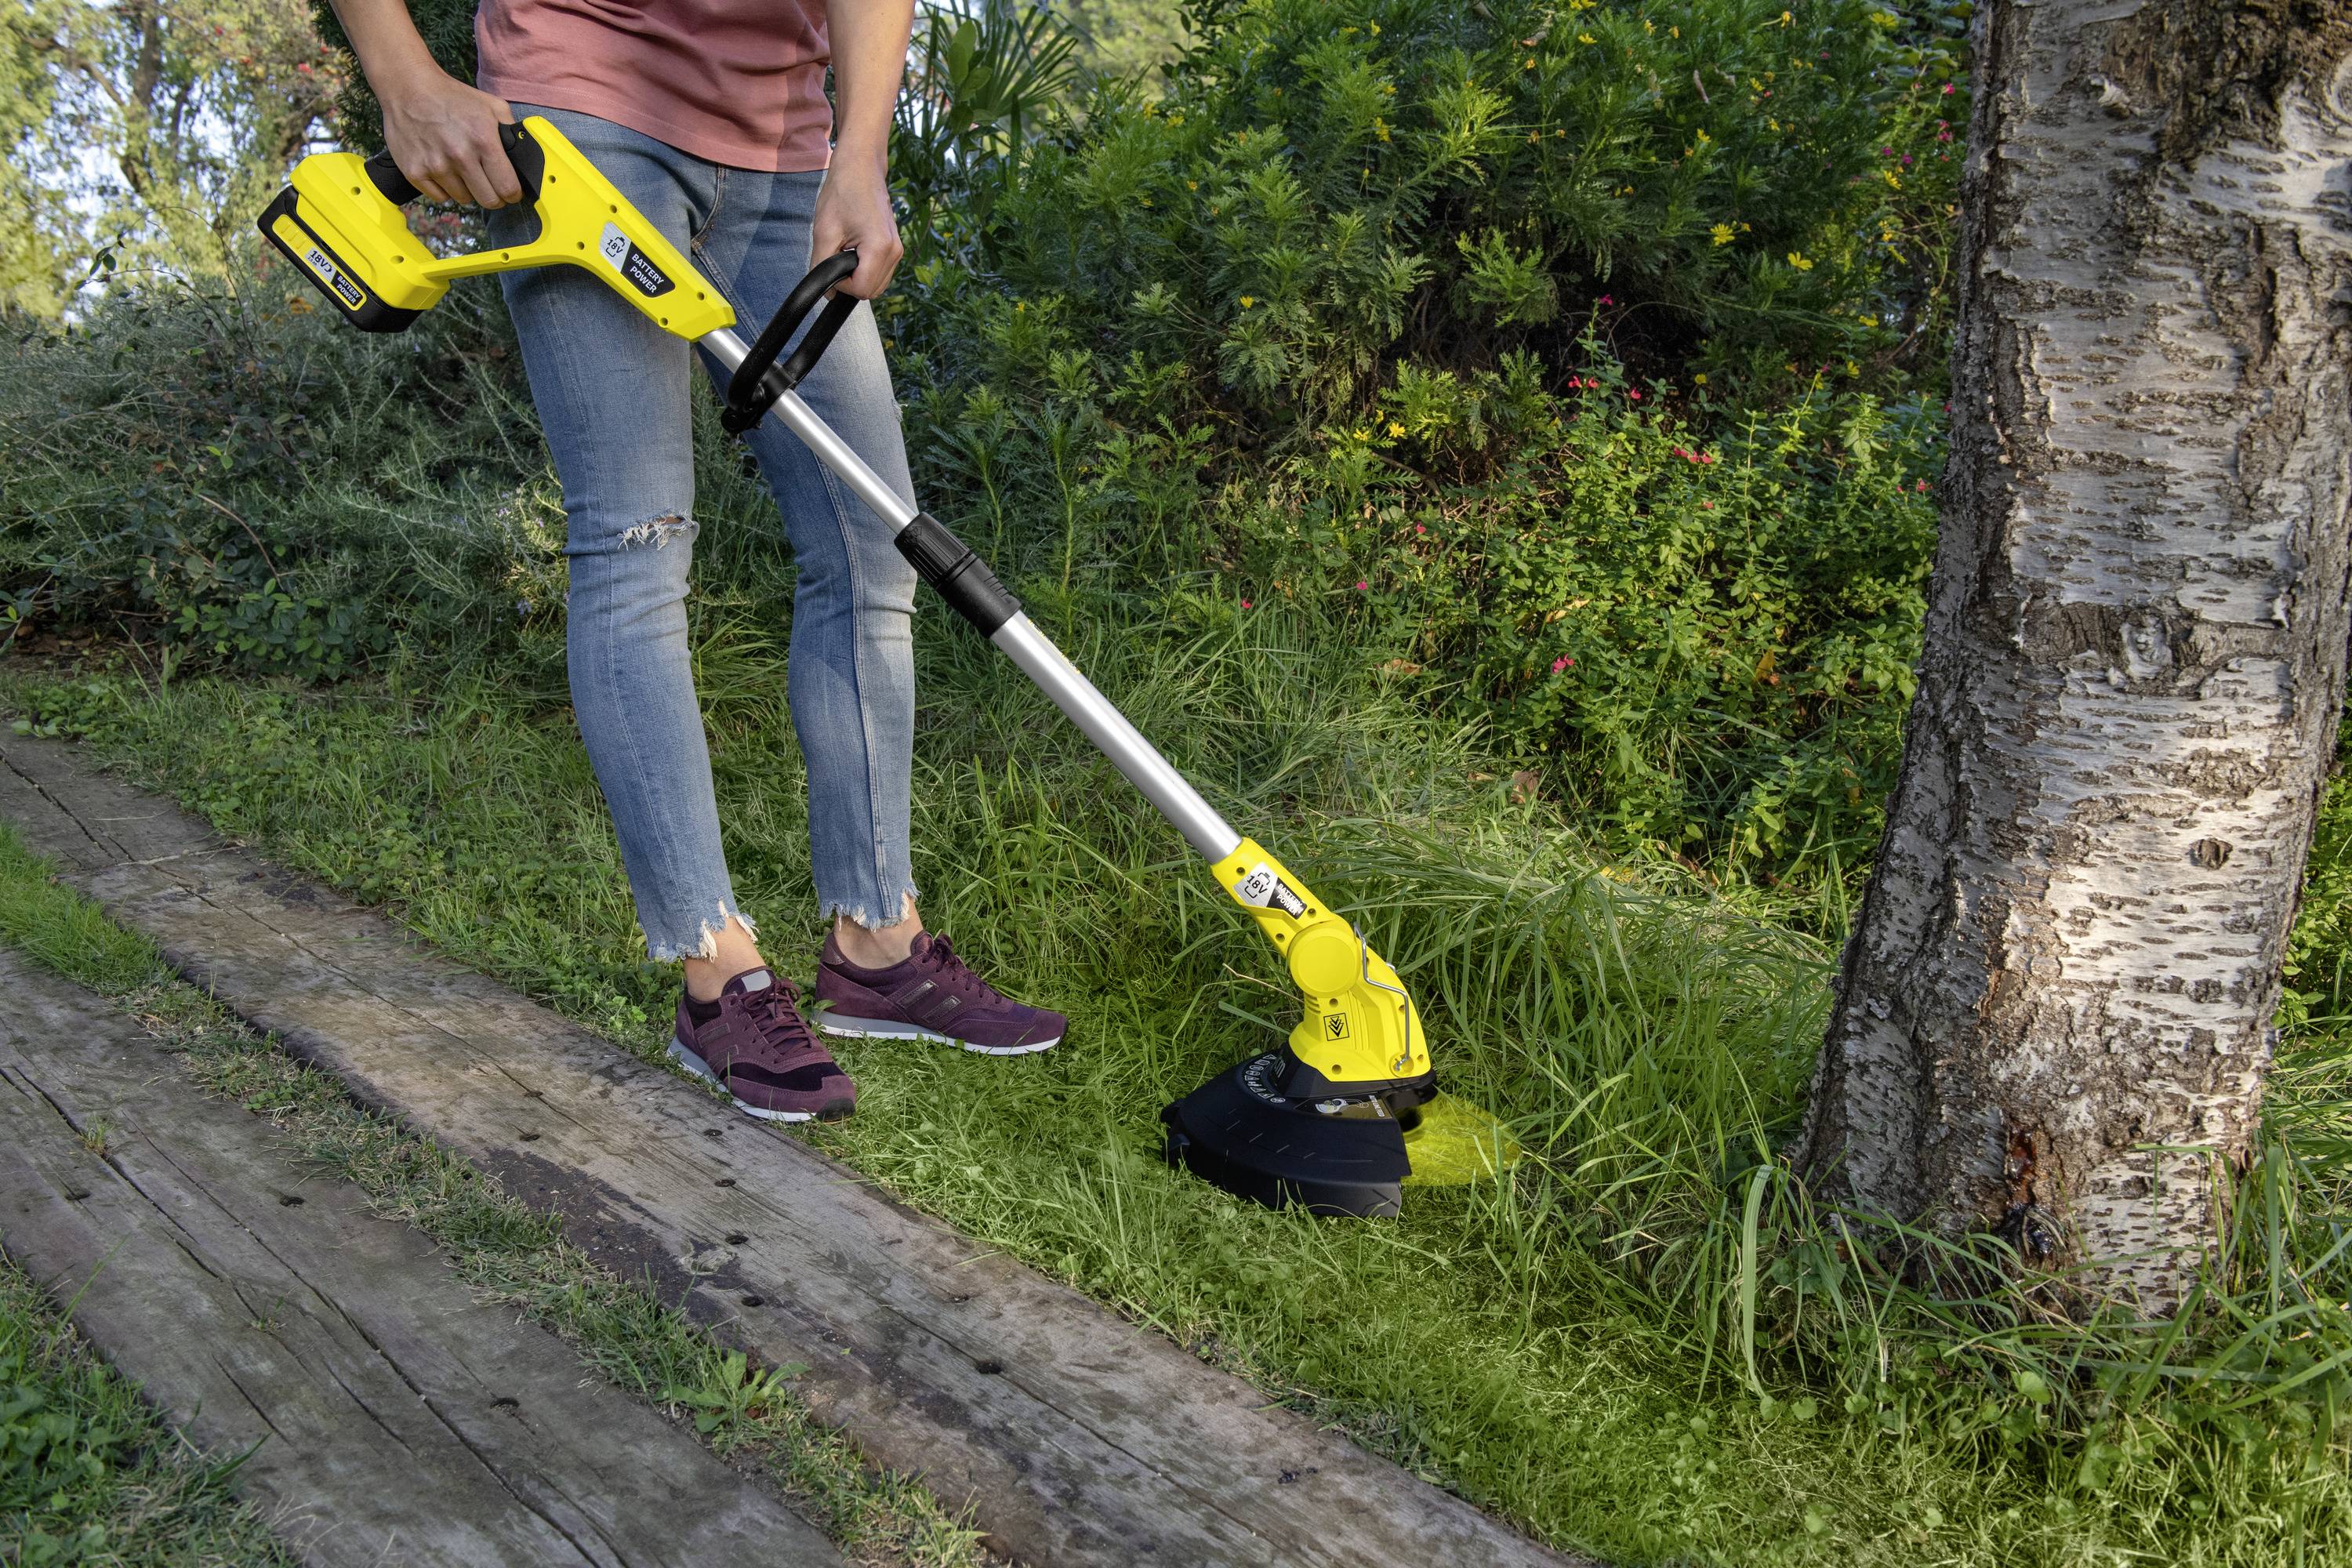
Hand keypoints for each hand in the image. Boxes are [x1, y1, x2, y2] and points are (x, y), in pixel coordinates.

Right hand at [381, 69, 520, 207]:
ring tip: (461, 168)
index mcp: (483, 141)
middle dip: (493, 195)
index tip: (510, 191)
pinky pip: (440, 197)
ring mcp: (436, 166)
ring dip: (467, 189)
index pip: (508, 188)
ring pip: (464, 199)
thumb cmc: (451, 97)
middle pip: (488, 201)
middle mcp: (460, 156)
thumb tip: (525, 153)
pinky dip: (444, 189)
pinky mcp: (415, 172)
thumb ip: (512, 130)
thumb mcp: (491, 106)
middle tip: (489, 184)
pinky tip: (443, 169)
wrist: (408, 88)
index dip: (512, 193)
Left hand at [810, 152, 902, 298]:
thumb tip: (827, 293)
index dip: (842, 286)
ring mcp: (898, 250)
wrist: (861, 168)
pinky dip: (865, 269)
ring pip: (877, 285)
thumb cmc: (843, 192)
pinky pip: (880, 273)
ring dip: (858, 276)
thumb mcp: (824, 232)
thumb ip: (822, 266)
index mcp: (880, 248)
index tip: (831, 265)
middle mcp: (895, 252)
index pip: (861, 290)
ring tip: (845, 250)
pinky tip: (854, 250)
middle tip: (837, 257)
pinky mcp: (895, 247)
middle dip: (851, 283)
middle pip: (872, 291)